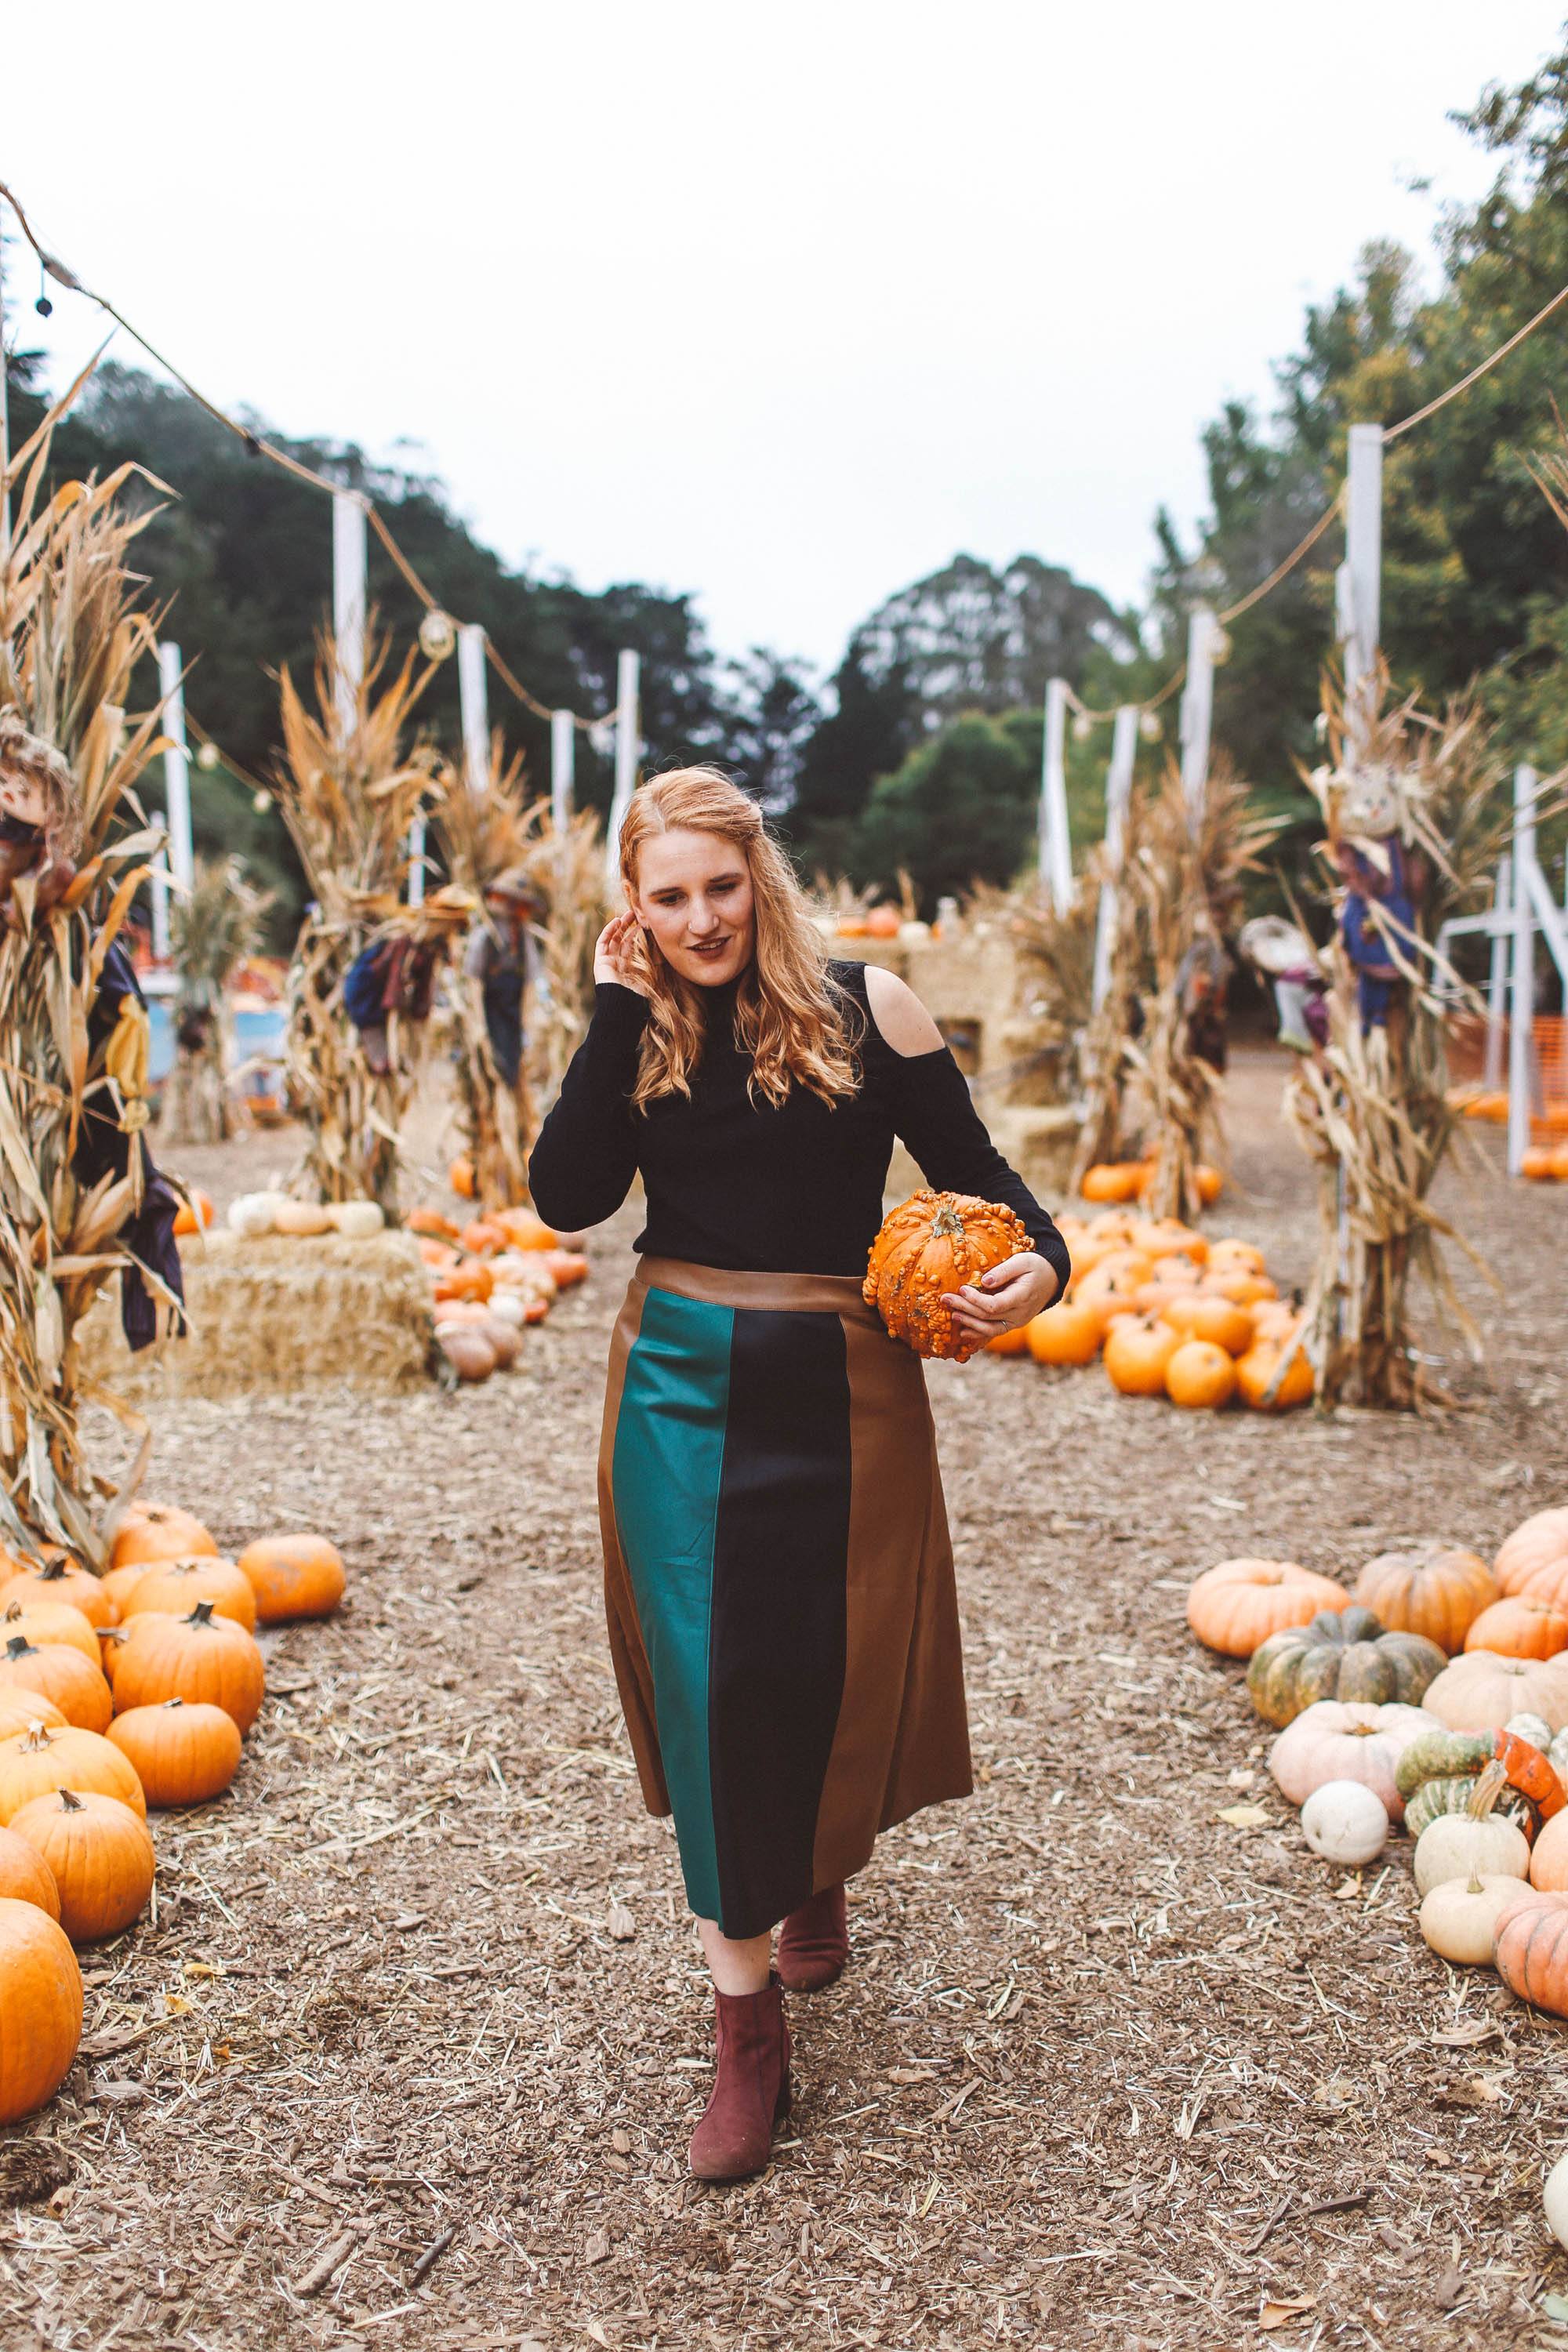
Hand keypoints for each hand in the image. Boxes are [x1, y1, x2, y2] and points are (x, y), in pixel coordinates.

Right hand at [594, 911, 651, 997]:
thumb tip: (665, 951)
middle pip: (622, 940)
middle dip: (628, 926)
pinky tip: (616, 921)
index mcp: (629, 967)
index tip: (644, 923)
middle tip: (635, 914)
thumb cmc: (638, 995)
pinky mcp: (600, 962)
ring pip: (613, 939)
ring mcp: (608, 962)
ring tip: (627, 914)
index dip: (637, 934)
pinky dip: (608, 931)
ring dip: (619, 926)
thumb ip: (654, 964)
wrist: (623, 1005)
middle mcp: (618, 963)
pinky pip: (602, 943)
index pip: (632, 946)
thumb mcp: (650, 976)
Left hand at [942, 1252, 1059, 1353]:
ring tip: (952, 1314)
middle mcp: (1020, 1314)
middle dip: (964, 1308)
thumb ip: (1004, 1271)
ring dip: (969, 1323)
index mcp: (1022, 1297)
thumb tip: (984, 1281)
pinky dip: (978, 1332)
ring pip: (990, 1329)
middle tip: (944, 1299)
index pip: (995, 1305)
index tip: (962, 1289)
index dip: (976, 1300)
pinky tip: (963, 1331)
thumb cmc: (1035, 1267)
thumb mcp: (1022, 1261)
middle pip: (987, 1317)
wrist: (1051, 1280)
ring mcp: (1017, 1322)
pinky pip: (994, 1332)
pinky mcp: (1012, 1324)